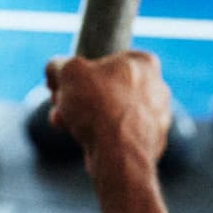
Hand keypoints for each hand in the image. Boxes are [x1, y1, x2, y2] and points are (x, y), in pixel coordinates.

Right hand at [44, 52, 170, 172]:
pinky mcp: (151, 143)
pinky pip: (118, 134)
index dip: (79, 70)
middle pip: (107, 87)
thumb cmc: (98, 106)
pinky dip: (100, 135)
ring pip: (111, 112)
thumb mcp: (68, 72)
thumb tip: (55, 69)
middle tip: (59, 103)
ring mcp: (157, 118)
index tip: (62, 82)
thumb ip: (59, 64)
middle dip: (78, 97)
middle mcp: (157, 88)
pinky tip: (80, 138)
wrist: (119, 154)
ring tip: (62, 121)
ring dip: (83, 116)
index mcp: (144, 63)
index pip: (107, 59)